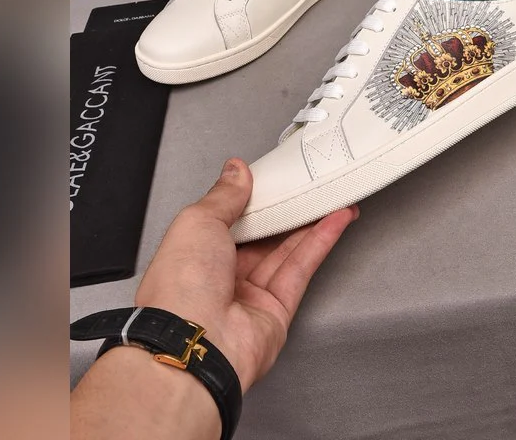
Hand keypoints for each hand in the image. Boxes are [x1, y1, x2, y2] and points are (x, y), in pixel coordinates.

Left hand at [135, 157, 358, 391]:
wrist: (193, 345)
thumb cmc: (180, 287)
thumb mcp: (198, 221)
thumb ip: (224, 195)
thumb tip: (235, 171)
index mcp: (196, 253)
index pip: (231, 220)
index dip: (254, 198)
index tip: (274, 178)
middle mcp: (222, 276)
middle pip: (264, 236)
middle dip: (288, 210)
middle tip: (310, 186)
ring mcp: (251, 295)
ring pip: (288, 250)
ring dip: (312, 222)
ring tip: (334, 197)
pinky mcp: (278, 310)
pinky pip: (302, 268)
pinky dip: (321, 242)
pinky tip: (335, 220)